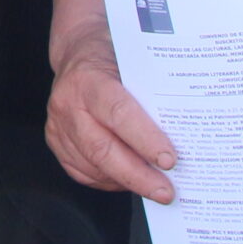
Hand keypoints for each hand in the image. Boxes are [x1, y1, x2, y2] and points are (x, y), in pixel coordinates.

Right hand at [46, 49, 177, 201]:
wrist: (77, 52)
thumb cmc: (112, 55)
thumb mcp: (135, 61)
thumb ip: (153, 91)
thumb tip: (187, 129)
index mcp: (88, 78)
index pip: (119, 114)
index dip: (145, 140)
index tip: (170, 161)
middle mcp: (67, 103)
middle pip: (102, 149)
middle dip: (138, 176)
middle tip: (166, 191)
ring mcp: (58, 126)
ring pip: (93, 166)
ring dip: (127, 181)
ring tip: (155, 186)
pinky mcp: (56, 142)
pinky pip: (83, 173)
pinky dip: (109, 180)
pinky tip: (128, 178)